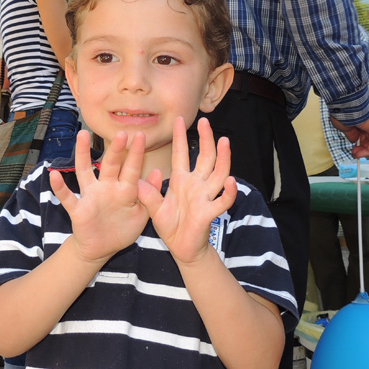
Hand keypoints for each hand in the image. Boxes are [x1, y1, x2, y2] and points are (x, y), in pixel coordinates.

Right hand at [49, 129, 149, 264]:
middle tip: (121, 133)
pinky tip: (54, 175)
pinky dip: (60, 188)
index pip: (132, 169)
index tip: (141, 135)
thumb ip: (150, 193)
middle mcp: (106, 188)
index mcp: (124, 190)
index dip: (136, 153)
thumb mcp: (142, 213)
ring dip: (82, 154)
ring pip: (85, 172)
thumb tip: (158, 171)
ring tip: (81, 136)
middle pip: (110, 165)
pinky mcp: (78, 210)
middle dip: (115, 150)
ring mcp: (91, 197)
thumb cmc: (123, 228)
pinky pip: (68, 198)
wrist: (101, 249)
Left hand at [137, 117, 237, 265]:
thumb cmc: (171, 226)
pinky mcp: (209, 213)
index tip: (179, 120)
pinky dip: (228, 192)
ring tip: (224, 142)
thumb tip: (137, 181)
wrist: (181, 249)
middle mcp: (196, 185)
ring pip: (218, 174)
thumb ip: (148, 195)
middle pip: (205, 158)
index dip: (180, 138)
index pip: (181, 154)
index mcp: (182, 181)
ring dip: (222, 158)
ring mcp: (205, 198)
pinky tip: (231, 182)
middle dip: (206, 140)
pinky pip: (222, 201)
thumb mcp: (154, 209)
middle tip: (206, 122)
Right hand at [330, 104, 368, 158]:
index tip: (352, 144)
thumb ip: (351, 133)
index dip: (359, 139)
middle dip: (362, 146)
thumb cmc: (344, 109)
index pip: (366, 130)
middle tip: (354, 152)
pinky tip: (359, 153)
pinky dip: (368, 151)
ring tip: (356, 154)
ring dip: (364, 150)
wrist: (348, 104)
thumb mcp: (346, 124)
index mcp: (366, 114)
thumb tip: (354, 140)